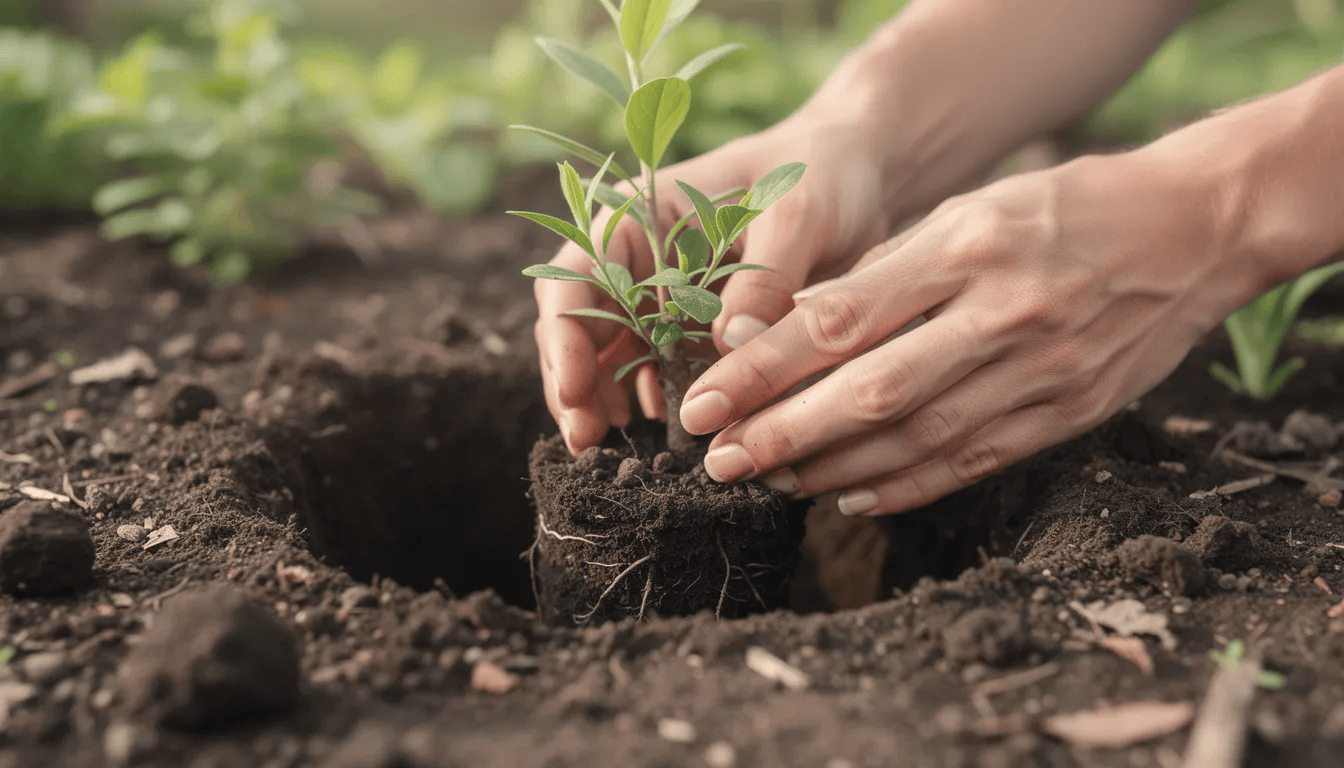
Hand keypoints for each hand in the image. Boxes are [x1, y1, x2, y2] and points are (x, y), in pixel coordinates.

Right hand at [535, 115, 895, 452]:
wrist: (859, 176)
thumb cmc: (822, 175)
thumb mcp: (798, 217)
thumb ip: (763, 279)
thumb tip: (730, 346)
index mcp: (644, 215)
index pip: (577, 273)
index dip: (565, 333)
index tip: (574, 390)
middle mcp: (643, 258)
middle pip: (582, 323)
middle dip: (574, 381)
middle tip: (584, 440)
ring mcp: (667, 297)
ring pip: (611, 354)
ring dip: (602, 400)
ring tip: (607, 449)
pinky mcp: (697, 329)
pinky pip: (661, 371)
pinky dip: (653, 401)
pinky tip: (661, 434)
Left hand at [678, 150, 1259, 515]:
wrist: (1194, 229)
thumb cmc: (1063, 209)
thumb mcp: (969, 210)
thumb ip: (887, 270)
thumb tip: (796, 325)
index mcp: (964, 247)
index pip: (838, 319)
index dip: (760, 368)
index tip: (702, 401)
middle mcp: (1000, 313)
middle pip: (868, 391)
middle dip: (781, 433)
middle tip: (718, 461)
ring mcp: (1040, 371)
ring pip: (917, 438)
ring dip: (833, 468)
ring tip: (771, 479)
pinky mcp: (1068, 413)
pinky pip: (973, 462)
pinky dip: (906, 486)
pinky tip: (852, 496)